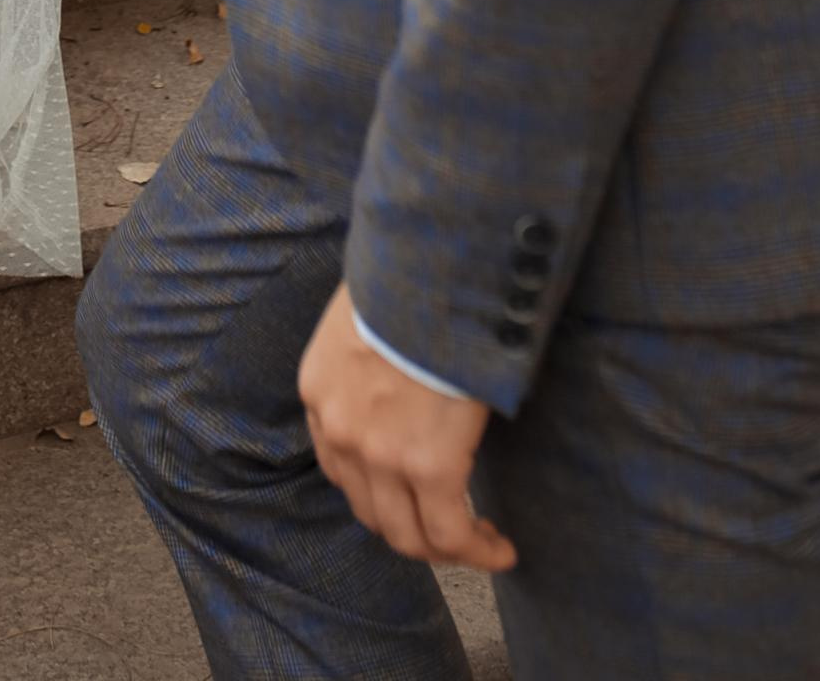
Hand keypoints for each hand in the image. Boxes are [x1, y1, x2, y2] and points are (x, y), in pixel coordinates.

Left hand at [297, 283, 510, 574]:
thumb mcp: (361, 314)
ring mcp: (379, 455)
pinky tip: (500, 549)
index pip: (339, 467)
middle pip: (370, 510)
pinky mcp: (429, 467)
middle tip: (448, 524)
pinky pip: (451, 535)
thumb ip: (366, 354)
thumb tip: (397, 365)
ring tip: (478, 541)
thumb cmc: (406, 277)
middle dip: (410, 526)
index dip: (377, 489)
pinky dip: (477, 552)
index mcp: (319, 391)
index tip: (410, 492)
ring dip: (444, 548)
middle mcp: (339, 431)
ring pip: (408, 535)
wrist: (431, 267)